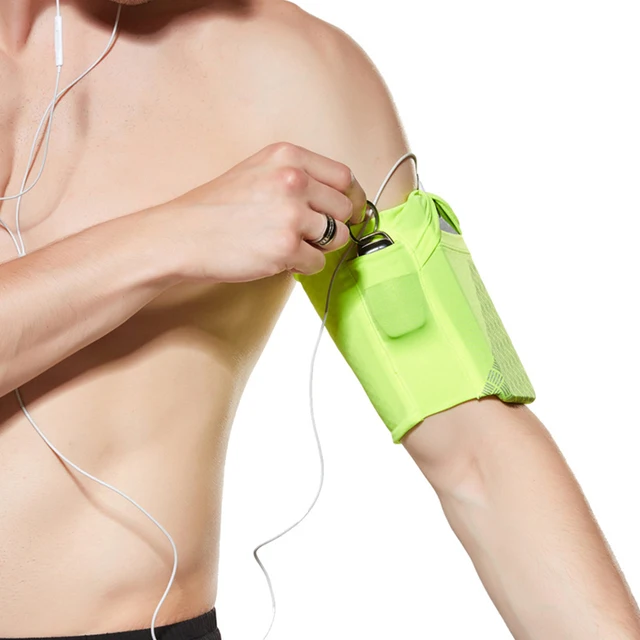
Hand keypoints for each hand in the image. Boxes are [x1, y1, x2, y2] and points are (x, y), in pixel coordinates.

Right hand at [161, 142, 366, 282]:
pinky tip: (277, 258)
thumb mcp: (259, 170)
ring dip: (318, 247)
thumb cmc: (218, 207)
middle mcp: (293, 180)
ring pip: (336, 238)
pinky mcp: (285, 248)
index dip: (350, 199)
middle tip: (307, 234)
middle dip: (332, 226)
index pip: (344, 177)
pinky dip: (302, 266)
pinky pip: (317, 262)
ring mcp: (290, 215)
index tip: (347, 213)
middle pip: (344, 209)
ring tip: (288, 244)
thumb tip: (343, 198)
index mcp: (288, 156)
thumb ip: (299, 176)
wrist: (183, 234)